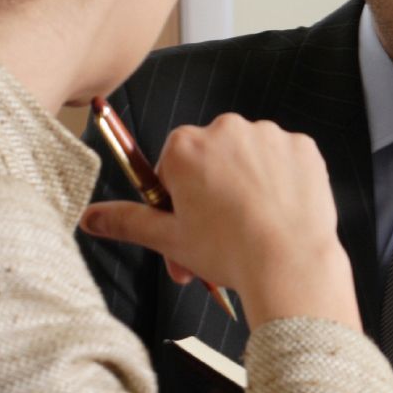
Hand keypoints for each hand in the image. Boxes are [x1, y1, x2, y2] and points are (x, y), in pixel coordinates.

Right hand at [80, 115, 359, 331]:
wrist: (289, 264)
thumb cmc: (229, 252)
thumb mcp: (169, 239)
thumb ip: (127, 221)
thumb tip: (89, 218)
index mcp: (186, 147)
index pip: (174, 166)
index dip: (181, 201)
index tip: (192, 225)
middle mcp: (227, 129)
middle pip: (214, 159)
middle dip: (214, 194)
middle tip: (222, 236)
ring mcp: (269, 135)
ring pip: (251, 159)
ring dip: (249, 186)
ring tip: (254, 227)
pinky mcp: (304, 147)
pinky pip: (287, 160)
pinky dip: (283, 182)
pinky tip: (281, 211)